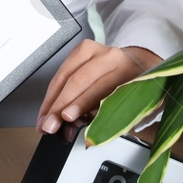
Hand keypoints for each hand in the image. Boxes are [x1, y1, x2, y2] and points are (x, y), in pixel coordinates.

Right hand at [36, 41, 161, 134]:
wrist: (138, 64)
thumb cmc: (137, 87)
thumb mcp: (133, 104)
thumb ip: (112, 117)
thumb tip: (87, 133)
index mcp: (126, 69)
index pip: (99, 87)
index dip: (80, 103)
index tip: (66, 118)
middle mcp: (109, 55)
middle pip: (77, 80)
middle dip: (59, 105)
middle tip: (49, 124)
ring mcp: (93, 49)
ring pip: (64, 75)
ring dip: (51, 101)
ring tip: (44, 120)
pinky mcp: (79, 51)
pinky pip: (60, 73)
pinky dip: (52, 93)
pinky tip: (47, 108)